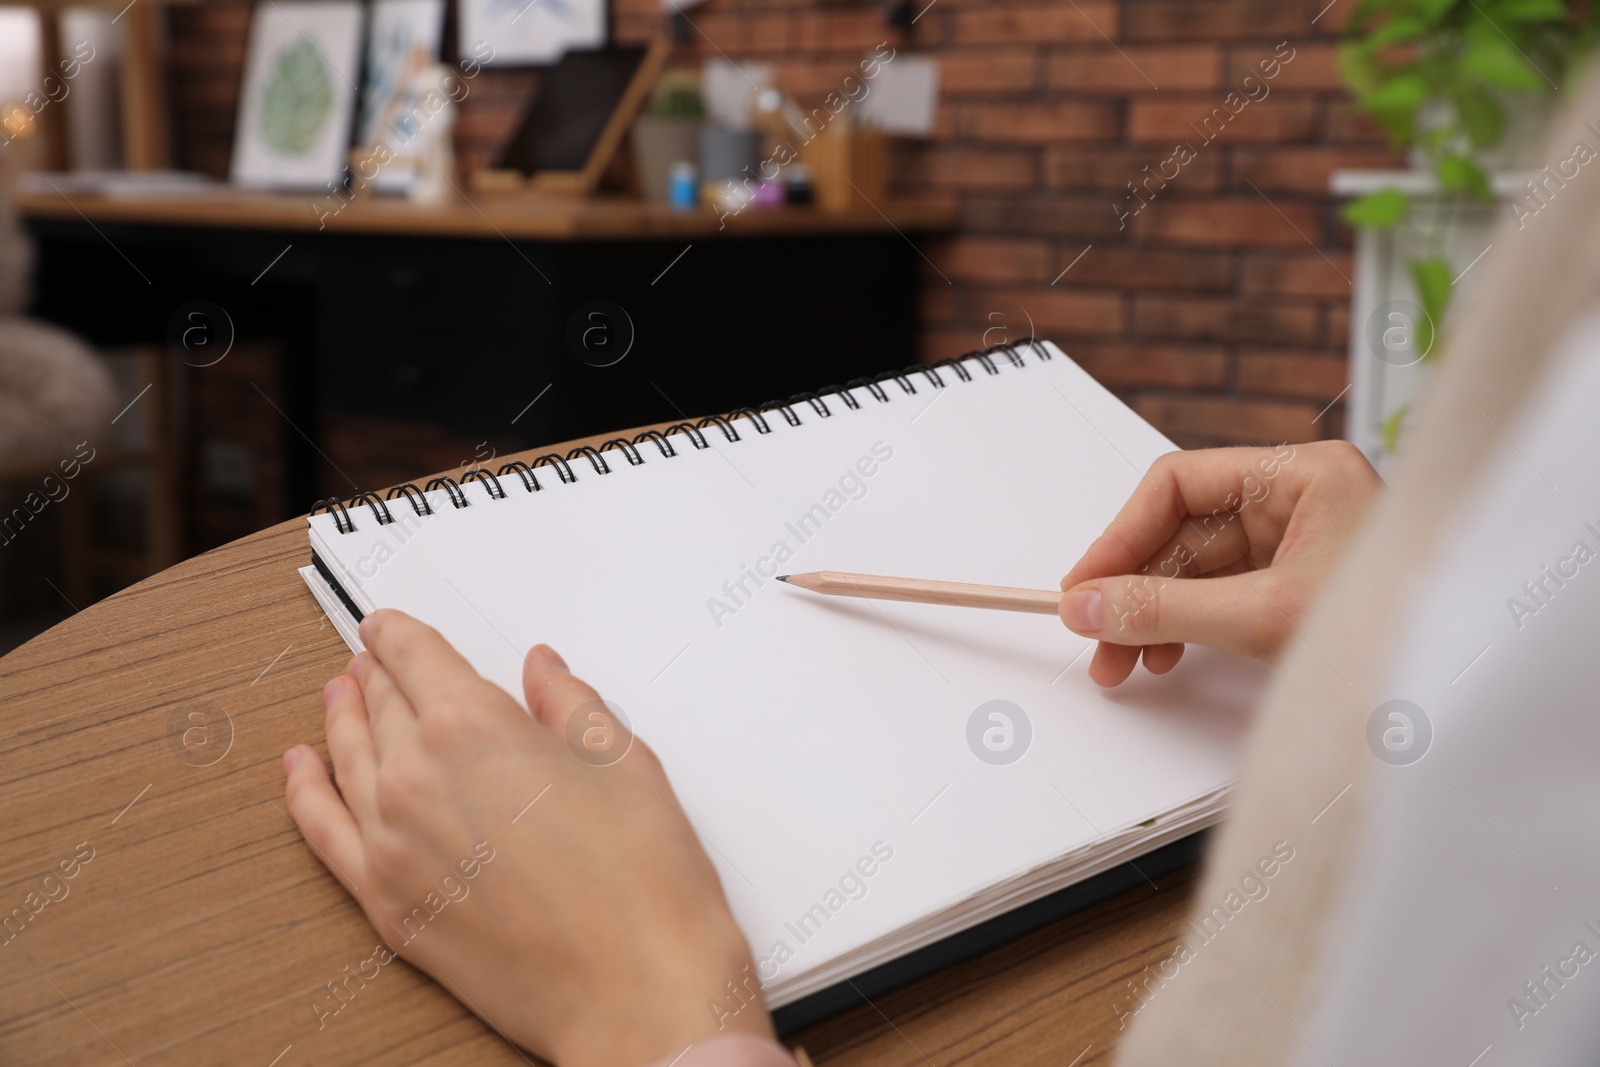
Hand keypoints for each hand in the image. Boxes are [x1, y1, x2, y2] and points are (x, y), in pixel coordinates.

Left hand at [283, 609, 771, 1065]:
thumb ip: (570, 705)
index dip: (397, 632)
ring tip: (340, 695)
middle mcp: (415, 777)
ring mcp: (389, 843)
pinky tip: (300, 768)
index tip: (388, 624)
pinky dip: (305, 792)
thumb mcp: (624, 763)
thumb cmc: (643, 883)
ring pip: (346, 757)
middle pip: (379, 703)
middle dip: (376, 673)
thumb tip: (543, 673)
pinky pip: (321, 831)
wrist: (637, 991)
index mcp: (474, 726)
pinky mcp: (385, 903)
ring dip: (341, 717)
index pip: (415, 656)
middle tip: (373, 656)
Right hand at [1058, 441, 1381, 686]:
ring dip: (1151, 614)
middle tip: (1093, 634)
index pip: (1178, 484)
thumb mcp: (1262, 618)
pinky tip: (1164, 656)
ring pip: (1194, 568)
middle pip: (1181, 530)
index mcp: (1303, 475)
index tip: (1083, 586)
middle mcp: (1298, 500)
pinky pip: (1218, 595)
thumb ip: (1164, 610)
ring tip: (1124, 663)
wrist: (1464, 691)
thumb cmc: (1396, 632)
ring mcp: (1298, 543)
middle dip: (1132, 587)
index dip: (1120, 536)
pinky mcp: (1296, 586)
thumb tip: (1088, 606)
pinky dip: (1184, 626)